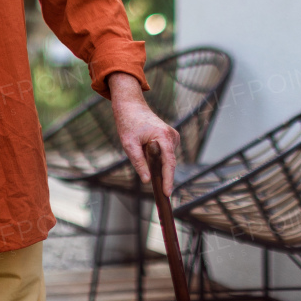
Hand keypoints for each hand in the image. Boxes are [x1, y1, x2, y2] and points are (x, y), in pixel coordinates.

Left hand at [109, 72, 178, 194]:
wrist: (130, 106)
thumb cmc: (128, 123)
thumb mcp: (129, 145)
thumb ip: (139, 163)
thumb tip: (147, 181)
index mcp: (163, 136)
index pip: (169, 163)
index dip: (168, 179)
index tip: (167, 193)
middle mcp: (171, 136)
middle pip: (169, 162)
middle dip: (163, 176)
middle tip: (159, 194)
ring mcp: (172, 136)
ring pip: (167, 158)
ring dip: (158, 164)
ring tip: (142, 154)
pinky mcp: (170, 137)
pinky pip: (166, 153)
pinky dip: (158, 158)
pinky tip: (147, 151)